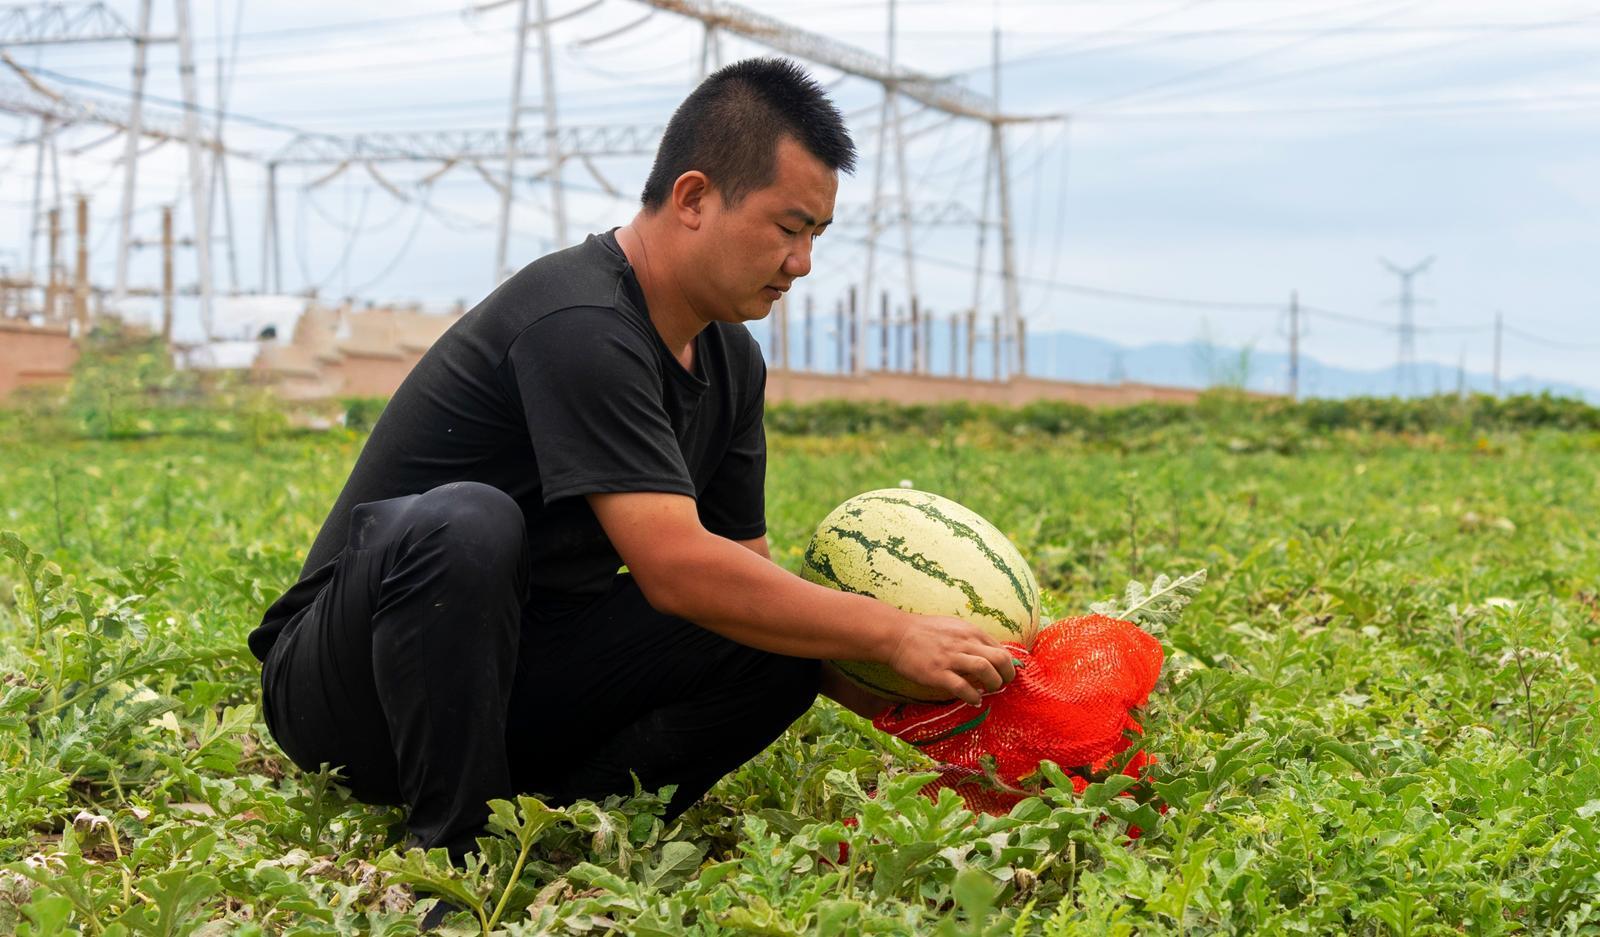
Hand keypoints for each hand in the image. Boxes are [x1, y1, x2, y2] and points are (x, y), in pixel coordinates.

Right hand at [884, 613, 1018, 705]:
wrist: (896, 635)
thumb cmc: (925, 631)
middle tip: (1002, 684)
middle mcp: (965, 643)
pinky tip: (974, 701)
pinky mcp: (938, 673)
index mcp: (971, 632)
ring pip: (985, 670)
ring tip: (989, 691)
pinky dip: (973, 697)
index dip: (1008, 665)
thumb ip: (972, 638)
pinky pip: (962, 687)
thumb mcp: (954, 626)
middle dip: (1007, 675)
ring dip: (993, 684)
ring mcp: (951, 658)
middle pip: (1000, 659)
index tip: (1004, 674)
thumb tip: (989, 653)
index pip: (1001, 648)